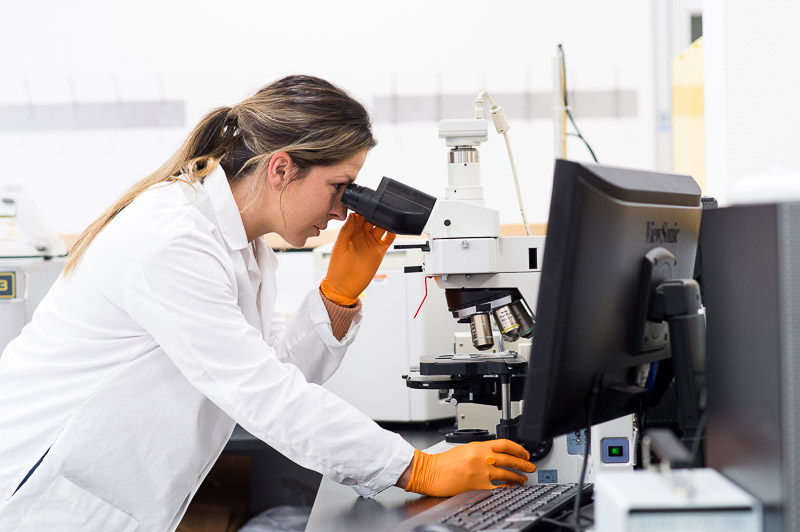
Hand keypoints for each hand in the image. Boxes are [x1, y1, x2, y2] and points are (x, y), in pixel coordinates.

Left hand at [320, 213, 395, 305]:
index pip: (358, 216)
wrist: (344, 287)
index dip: (362, 209)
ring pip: (381, 227)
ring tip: (386, 216)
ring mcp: (371, 243)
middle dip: (375, 213)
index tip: (366, 203)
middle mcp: (362, 236)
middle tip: (379, 207)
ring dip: (384, 220)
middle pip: (371, 219)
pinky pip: (388, 239)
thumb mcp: (339, 247)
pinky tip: (393, 227)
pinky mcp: (379, 251)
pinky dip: (392, 232)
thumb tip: (353, 215)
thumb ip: (346, 230)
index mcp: (350, 232)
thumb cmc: (337, 269)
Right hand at [404, 440, 535, 497]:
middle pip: (509, 459)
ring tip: (523, 478)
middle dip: (523, 463)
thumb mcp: (465, 448)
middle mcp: (482, 457)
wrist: (431, 472)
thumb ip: (481, 450)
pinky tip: (511, 487)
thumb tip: (496, 454)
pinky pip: (498, 486)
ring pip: (507, 473)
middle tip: (530, 465)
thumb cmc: (444, 461)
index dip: (518, 449)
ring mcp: (481, 471)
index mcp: (479, 446)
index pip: (505, 444)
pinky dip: (507, 486)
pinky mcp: (478, 484)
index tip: (524, 453)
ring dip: (518, 476)